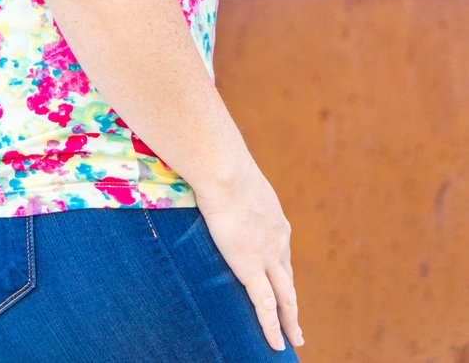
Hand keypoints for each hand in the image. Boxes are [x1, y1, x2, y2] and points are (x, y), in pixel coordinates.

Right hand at [194, 160, 303, 352]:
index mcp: (274, 219)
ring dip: (290, 320)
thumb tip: (212, 175)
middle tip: (297, 321)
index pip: (281, 251)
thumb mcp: (233, 178)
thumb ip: (229, 186)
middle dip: (292, 301)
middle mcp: (279, 240)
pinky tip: (277, 345)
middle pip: (287, 278)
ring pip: (285, 297)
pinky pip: (265, 306)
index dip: (282, 270)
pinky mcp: (252, 268)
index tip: (282, 279)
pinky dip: (273, 327)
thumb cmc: (221, 165)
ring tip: (295, 339)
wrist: (224, 171)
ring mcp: (268, 256)